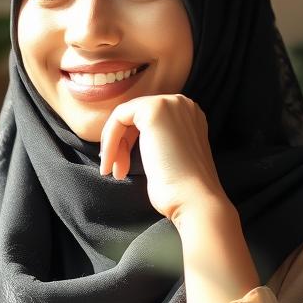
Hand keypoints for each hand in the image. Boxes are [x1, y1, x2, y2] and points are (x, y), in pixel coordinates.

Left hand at [98, 94, 223, 224]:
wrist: (193, 199)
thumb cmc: (180, 189)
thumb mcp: (169, 158)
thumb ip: (156, 142)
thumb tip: (125, 141)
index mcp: (188, 115)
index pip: (146, 120)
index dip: (129, 143)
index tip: (121, 168)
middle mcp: (181, 104)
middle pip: (133, 117)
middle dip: (119, 144)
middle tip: (115, 171)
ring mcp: (169, 103)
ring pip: (123, 117)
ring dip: (113, 145)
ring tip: (113, 171)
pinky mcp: (152, 109)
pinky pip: (118, 118)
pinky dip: (109, 141)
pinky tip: (111, 163)